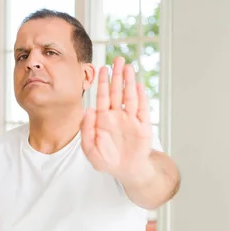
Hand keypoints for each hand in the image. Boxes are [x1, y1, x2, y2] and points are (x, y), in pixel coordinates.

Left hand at [81, 57, 153, 185]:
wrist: (126, 171)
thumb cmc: (107, 161)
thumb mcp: (90, 148)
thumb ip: (86, 130)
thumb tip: (88, 109)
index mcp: (103, 119)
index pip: (102, 97)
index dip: (102, 83)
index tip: (101, 68)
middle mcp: (117, 116)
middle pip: (117, 92)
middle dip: (116, 76)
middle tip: (117, 59)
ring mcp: (130, 120)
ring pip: (129, 96)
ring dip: (129, 82)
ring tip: (128, 67)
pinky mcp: (143, 127)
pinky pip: (141, 109)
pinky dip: (141, 97)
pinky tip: (139, 86)